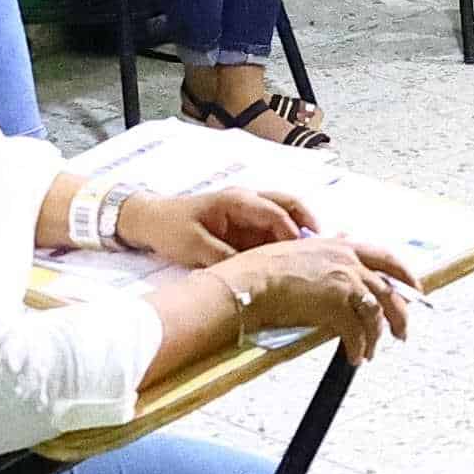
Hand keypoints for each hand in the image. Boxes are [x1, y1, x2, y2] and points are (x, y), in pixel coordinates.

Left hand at [119, 185, 318, 265]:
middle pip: (290, 204)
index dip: (292, 233)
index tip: (303, 254)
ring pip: (285, 215)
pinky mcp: (244, 225)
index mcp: (237, 200)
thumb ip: (224, 258)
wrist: (148, 220)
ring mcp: (247, 212)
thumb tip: (252, 273)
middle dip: (309, 223)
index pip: (275, 212)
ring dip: (300, 232)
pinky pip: (272, 229)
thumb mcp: (194, 247)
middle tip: (325, 248)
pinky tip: (294, 261)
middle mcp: (248, 200)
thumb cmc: (169, 228)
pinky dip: (286, 242)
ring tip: (314, 257)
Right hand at [217, 235, 422, 362]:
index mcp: (341, 246)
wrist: (250, 282)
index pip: (385, 258)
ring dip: (377, 337)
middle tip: (402, 331)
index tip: (414, 288)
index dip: (404, 275)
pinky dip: (359, 348)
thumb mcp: (301, 250)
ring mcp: (345, 282)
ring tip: (371, 351)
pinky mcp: (336, 306)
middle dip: (401, 314)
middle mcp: (348, 261)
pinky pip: (357, 333)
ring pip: (376, 314)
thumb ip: (326, 254)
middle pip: (389, 290)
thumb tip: (341, 255)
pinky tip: (355, 357)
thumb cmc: (264, 269)